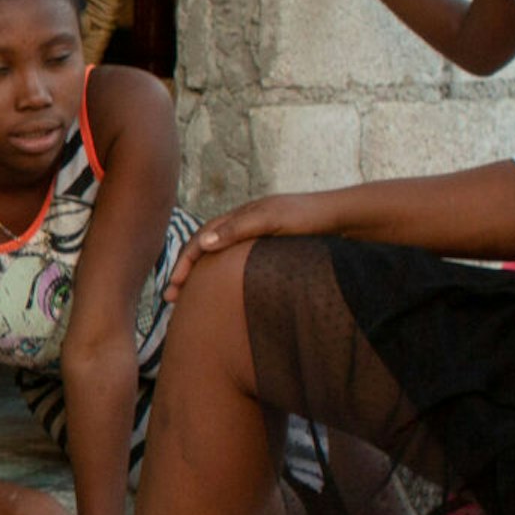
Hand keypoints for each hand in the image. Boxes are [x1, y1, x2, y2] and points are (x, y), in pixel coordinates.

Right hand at [166, 191, 334, 301]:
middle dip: (184, 272)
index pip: (200, 240)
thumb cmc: (309, 218)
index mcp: (239, 218)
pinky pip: (234, 261)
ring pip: (217, 256)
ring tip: (188, 298)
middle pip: (203, 248)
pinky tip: (223, 290)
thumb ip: (237, 230)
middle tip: (170, 298)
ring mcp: (255, 236)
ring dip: (199, 275)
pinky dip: (220, 275)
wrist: (343, 216)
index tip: (173, 289)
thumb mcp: (271, 221)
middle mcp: (243, 225)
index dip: (183, 264)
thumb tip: (202, 244)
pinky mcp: (269, 246)